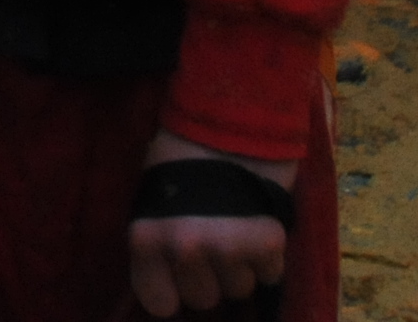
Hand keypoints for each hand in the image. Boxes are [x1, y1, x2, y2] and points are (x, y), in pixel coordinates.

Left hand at [129, 130, 296, 318]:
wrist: (231, 115)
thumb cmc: (182, 155)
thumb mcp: (153, 199)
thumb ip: (156, 242)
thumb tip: (170, 282)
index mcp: (146, 237)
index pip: (161, 304)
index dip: (176, 291)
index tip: (181, 275)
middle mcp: (184, 248)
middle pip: (206, 299)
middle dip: (211, 275)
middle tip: (213, 236)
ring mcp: (227, 248)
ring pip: (240, 288)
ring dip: (241, 265)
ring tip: (236, 224)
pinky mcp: (266, 242)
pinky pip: (271, 273)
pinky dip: (269, 256)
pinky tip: (257, 224)